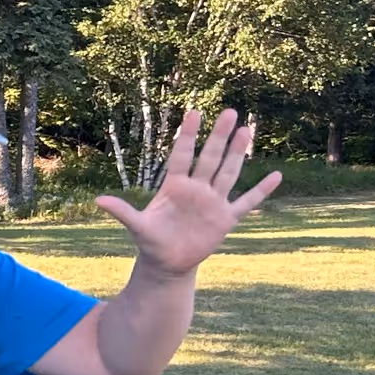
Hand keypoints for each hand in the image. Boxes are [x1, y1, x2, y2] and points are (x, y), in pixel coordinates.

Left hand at [98, 107, 278, 274]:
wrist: (167, 263)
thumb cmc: (151, 242)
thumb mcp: (137, 227)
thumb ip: (123, 212)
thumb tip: (98, 200)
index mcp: (174, 187)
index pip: (181, 156)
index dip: (187, 135)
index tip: (193, 112)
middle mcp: (196, 189)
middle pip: (209, 158)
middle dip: (218, 136)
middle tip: (229, 111)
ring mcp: (213, 202)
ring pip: (228, 173)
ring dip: (237, 153)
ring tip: (246, 129)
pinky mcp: (225, 219)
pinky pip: (247, 202)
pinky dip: (261, 191)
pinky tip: (276, 176)